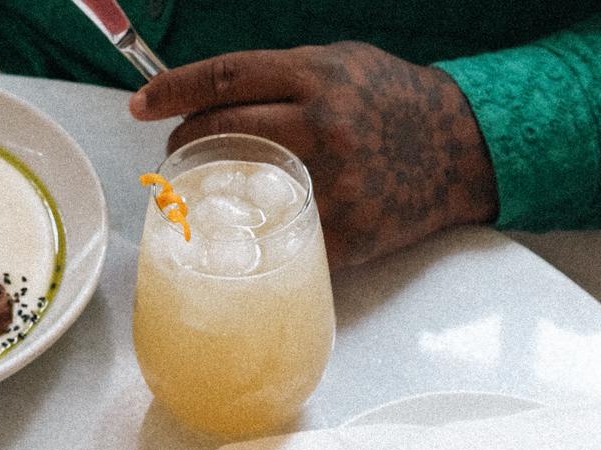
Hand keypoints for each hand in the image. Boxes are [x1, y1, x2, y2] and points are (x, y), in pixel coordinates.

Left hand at [129, 43, 497, 268]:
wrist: (461, 149)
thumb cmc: (395, 102)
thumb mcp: (343, 63)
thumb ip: (285, 76)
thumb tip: (216, 93)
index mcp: (316, 77)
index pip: (225, 78)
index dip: (173, 90)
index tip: (140, 105)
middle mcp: (321, 126)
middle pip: (224, 130)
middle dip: (185, 142)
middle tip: (176, 151)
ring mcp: (332, 182)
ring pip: (243, 187)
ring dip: (209, 188)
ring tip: (203, 186)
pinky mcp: (345, 230)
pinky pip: (281, 235)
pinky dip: (256, 232)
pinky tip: (245, 228)